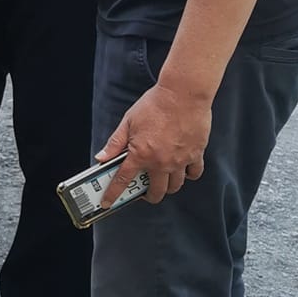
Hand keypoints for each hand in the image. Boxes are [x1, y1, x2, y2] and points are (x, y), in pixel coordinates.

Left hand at [97, 80, 212, 206]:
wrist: (183, 93)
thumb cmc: (155, 104)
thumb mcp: (129, 122)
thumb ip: (115, 143)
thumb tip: (101, 157)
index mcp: (141, 154)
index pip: (123, 180)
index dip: (113, 194)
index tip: (107, 203)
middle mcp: (161, 162)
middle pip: (156, 192)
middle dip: (148, 196)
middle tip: (144, 192)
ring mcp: (180, 160)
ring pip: (175, 186)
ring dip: (167, 187)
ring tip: (162, 180)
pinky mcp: (195, 154)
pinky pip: (194, 173)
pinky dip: (188, 175)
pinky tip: (183, 169)